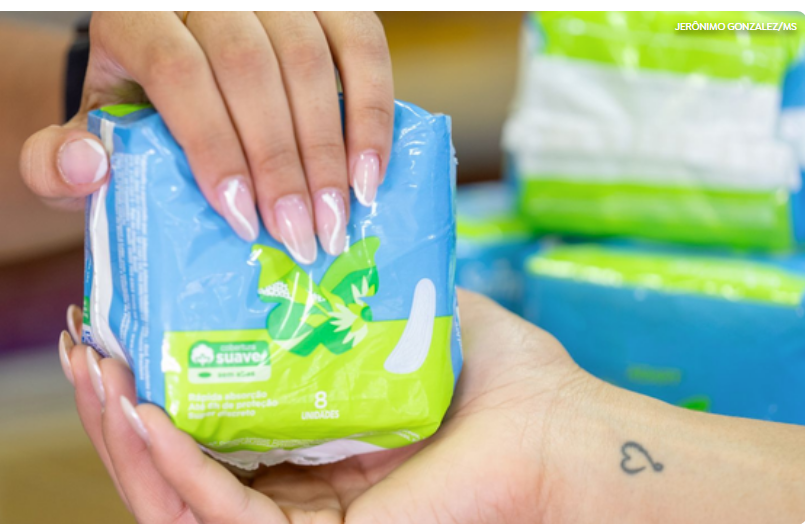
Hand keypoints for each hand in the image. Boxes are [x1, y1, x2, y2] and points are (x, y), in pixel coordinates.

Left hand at [21, 12, 393, 262]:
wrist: (185, 62)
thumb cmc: (143, 109)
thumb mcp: (95, 132)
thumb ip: (61, 159)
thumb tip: (86, 166)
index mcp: (138, 17)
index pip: (181, 73)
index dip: (216, 149)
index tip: (244, 222)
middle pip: (252, 69)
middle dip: (283, 165)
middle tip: (305, 239)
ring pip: (311, 58)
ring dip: (332, 149)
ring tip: (341, 218)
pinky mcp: (327, 2)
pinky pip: (364, 44)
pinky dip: (374, 111)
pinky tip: (371, 172)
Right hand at [60, 290, 589, 522]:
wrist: (558, 432)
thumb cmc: (506, 384)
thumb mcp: (415, 323)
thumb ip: (365, 296)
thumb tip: (322, 238)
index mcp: (320, 451)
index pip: (216, 431)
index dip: (160, 387)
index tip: (123, 329)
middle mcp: (304, 494)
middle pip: (184, 466)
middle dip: (122, 412)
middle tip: (90, 349)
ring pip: (182, 499)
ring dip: (127, 437)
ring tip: (97, 372)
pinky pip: (219, 515)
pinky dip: (170, 467)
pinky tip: (139, 412)